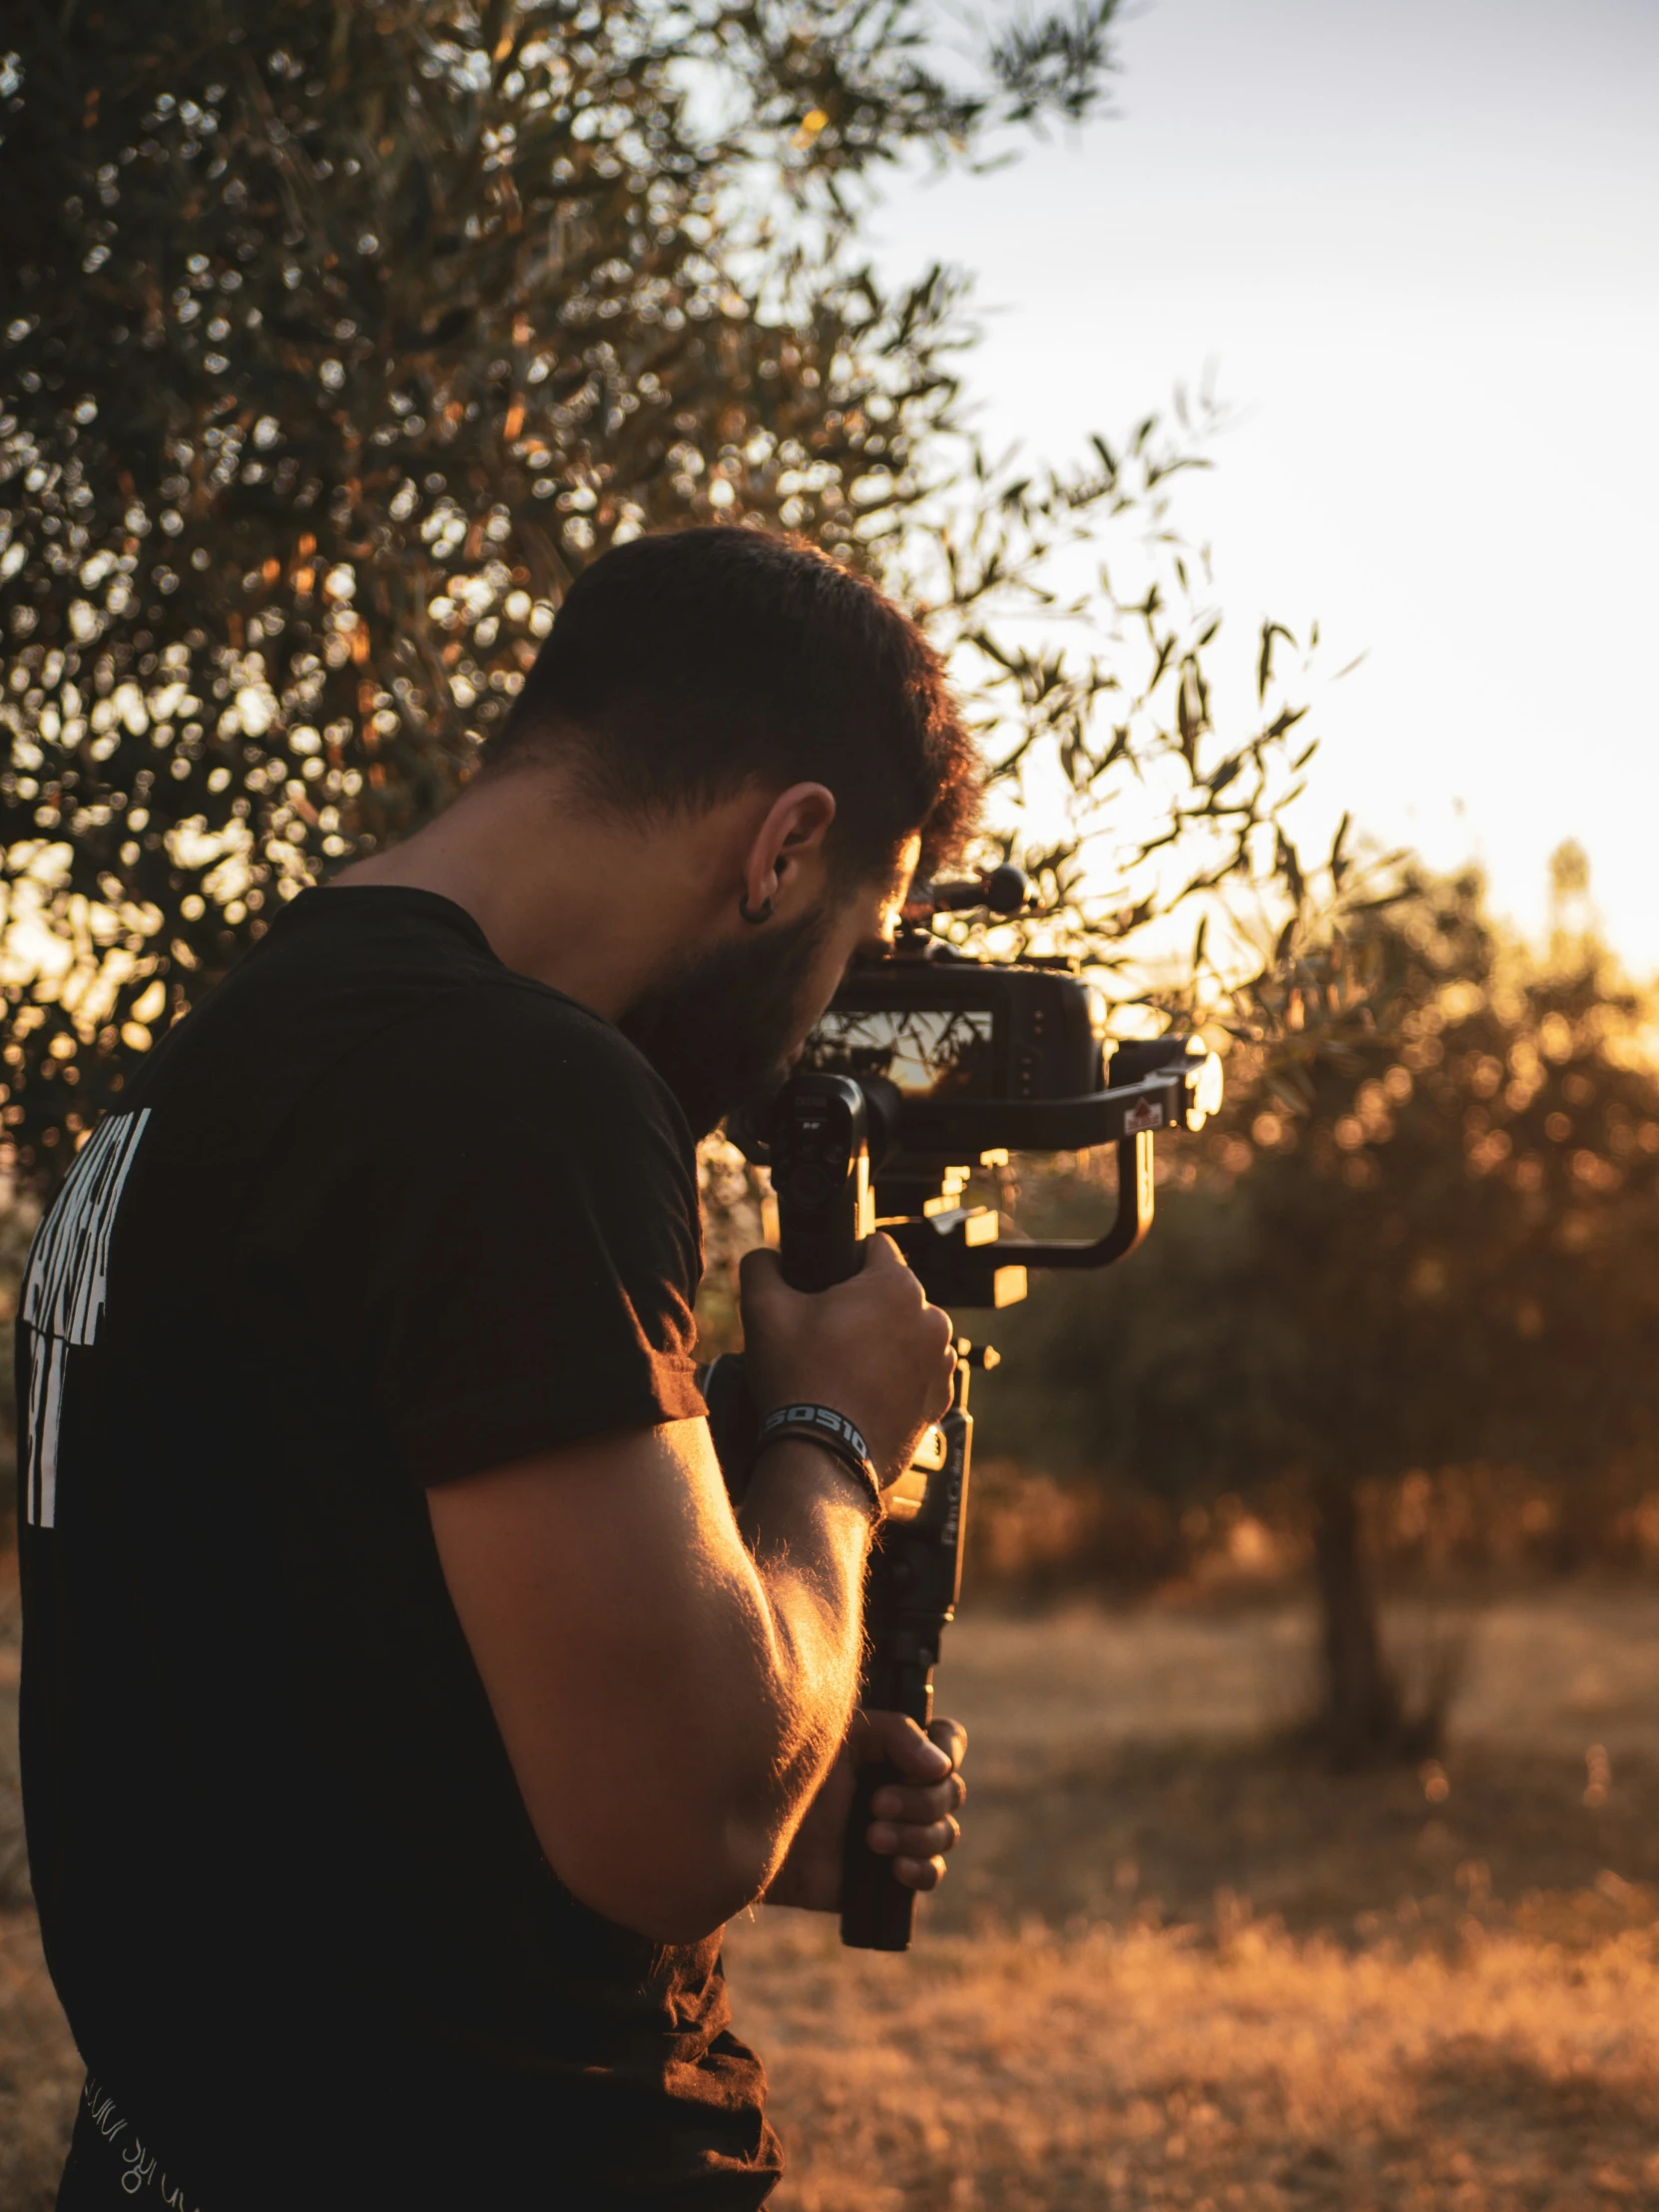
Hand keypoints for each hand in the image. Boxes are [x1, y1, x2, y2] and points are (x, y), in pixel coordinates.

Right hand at [740, 1235, 955, 1482]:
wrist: (822, 1458)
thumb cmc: (798, 1380)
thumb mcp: (763, 1310)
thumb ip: (762, 1266)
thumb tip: (766, 1257)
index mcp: (898, 1286)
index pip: (874, 1247)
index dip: (844, 1259)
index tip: (824, 1286)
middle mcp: (932, 1319)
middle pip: (892, 1293)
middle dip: (864, 1305)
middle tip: (827, 1334)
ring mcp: (941, 1363)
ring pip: (907, 1332)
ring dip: (883, 1340)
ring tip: (845, 1367)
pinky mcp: (940, 1400)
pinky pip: (917, 1372)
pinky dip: (895, 1376)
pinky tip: (863, 1392)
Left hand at [764, 1711, 967, 1912]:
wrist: (750, 1831)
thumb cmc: (790, 1769)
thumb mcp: (841, 1734)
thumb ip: (895, 1734)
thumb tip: (940, 1768)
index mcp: (894, 1749)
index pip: (948, 1743)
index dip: (949, 1751)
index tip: (930, 1765)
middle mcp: (904, 1788)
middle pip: (951, 1792)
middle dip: (922, 1801)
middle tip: (876, 1804)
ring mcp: (899, 1832)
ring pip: (945, 1834)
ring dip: (917, 1835)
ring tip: (871, 1838)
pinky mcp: (887, 1874)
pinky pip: (930, 1875)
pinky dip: (922, 1871)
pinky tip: (895, 1868)